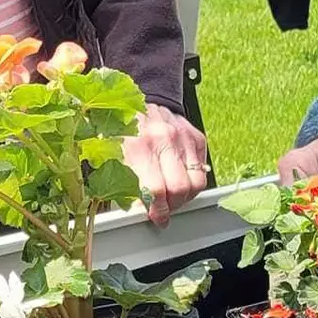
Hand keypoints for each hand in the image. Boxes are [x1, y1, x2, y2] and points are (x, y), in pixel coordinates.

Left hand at [125, 105, 208, 225]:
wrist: (141, 99)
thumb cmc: (124, 129)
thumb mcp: (115, 154)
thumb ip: (125, 182)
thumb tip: (136, 210)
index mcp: (139, 146)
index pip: (155, 190)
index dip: (158, 211)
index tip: (157, 218)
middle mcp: (164, 140)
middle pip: (180, 189)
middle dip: (173, 206)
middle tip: (165, 208)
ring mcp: (183, 137)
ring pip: (197, 183)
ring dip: (186, 196)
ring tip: (173, 196)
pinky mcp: (196, 137)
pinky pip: (203, 169)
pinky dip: (193, 179)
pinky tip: (180, 177)